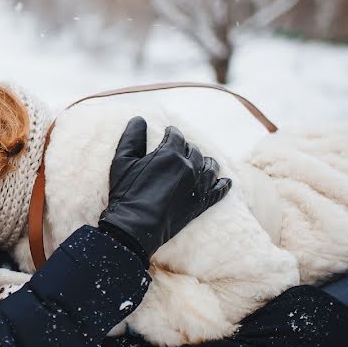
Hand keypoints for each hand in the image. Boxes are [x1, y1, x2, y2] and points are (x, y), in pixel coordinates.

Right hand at [98, 116, 230, 262]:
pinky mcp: (201, 203)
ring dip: (207, 161)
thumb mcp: (122, 161)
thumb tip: (139, 119)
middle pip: (194, 150)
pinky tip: (225, 181)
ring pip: (210, 167)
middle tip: (182, 149)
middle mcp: (189, 167)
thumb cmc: (126, 193)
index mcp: (170, 154)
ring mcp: (198, 186)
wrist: (136, 227)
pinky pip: (219, 190)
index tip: (169, 132)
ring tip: (203, 161)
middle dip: (188, 147)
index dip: (172, 132)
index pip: (176, 136)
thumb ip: (132, 137)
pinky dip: (223, 184)